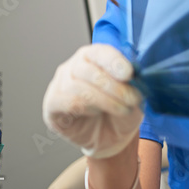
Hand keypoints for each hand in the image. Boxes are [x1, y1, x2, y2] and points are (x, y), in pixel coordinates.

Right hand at [42, 44, 142, 158]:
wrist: (109, 135)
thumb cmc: (120, 110)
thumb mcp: (133, 94)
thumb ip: (133, 83)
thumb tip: (135, 77)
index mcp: (94, 57)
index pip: (100, 52)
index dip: (115, 61)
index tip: (129, 74)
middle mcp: (74, 66)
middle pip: (90, 70)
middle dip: (115, 87)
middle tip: (133, 99)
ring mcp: (60, 84)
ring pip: (79, 87)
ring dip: (105, 100)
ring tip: (123, 109)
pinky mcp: (52, 103)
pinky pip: (68, 102)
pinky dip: (87, 108)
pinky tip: (97, 113)